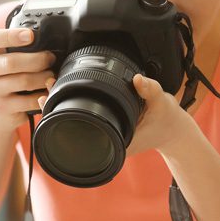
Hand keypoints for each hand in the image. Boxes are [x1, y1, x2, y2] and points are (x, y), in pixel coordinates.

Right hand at [0, 28, 55, 132]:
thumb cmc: (0, 80)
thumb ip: (12, 48)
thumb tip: (42, 39)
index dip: (11, 36)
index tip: (30, 35)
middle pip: (12, 62)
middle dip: (38, 59)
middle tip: (50, 58)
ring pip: (24, 81)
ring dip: (44, 77)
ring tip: (51, 75)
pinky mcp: (3, 108)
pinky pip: (30, 100)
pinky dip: (43, 95)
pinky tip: (46, 91)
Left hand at [36, 73, 196, 158]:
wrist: (174, 130)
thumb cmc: (166, 121)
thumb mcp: (162, 103)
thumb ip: (151, 90)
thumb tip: (138, 79)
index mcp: (116, 140)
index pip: (81, 132)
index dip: (62, 117)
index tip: (49, 101)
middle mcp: (108, 138)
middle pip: (74, 126)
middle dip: (57, 108)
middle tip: (45, 89)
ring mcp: (106, 131)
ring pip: (77, 121)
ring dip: (63, 105)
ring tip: (49, 87)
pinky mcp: (108, 123)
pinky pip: (86, 115)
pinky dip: (75, 103)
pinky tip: (64, 91)